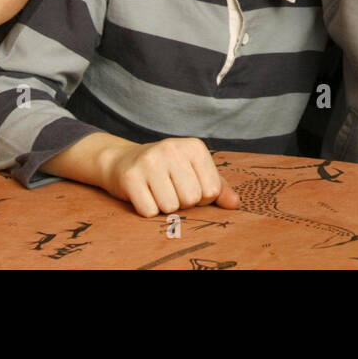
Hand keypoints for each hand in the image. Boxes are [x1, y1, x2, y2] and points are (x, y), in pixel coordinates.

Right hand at [101, 137, 238, 217]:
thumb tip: (235, 204)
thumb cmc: (166, 169)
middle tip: (169, 189)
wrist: (121, 161)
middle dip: (182, 203)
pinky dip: (147, 210)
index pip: (212, 190)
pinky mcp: (131, 177)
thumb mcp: (193, 171)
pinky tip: (143, 194)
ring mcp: (150, 161)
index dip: (201, 197)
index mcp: (194, 147)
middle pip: (191, 199)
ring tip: (156, 191)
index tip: (186, 185)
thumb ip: (218, 188)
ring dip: (164, 207)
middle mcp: (172, 149)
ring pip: (170, 207)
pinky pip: (149, 211)